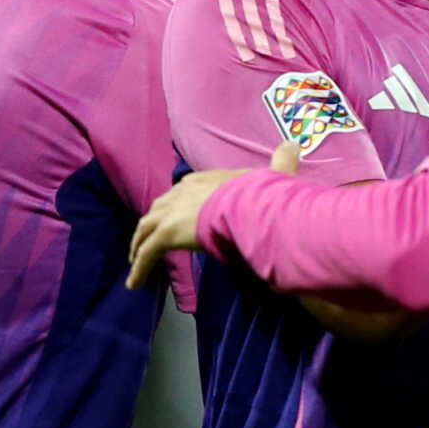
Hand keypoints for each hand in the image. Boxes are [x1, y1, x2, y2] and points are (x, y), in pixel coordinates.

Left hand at [128, 141, 298, 288]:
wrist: (251, 206)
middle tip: (150, 237)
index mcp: (205, 180)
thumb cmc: (263, 195)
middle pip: (159, 207)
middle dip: (153, 222)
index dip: (179, 202)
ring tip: (135, 260)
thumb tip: (293, 144)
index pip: (184, 189)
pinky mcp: (166, 234)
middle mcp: (183, 192)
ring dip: (139, 244)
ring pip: (146, 229)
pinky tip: (135, 283)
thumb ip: (281, 162)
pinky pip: (147, 253)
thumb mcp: (275, 175)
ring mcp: (172, 213)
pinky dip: (139, 268)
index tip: (177, 213)